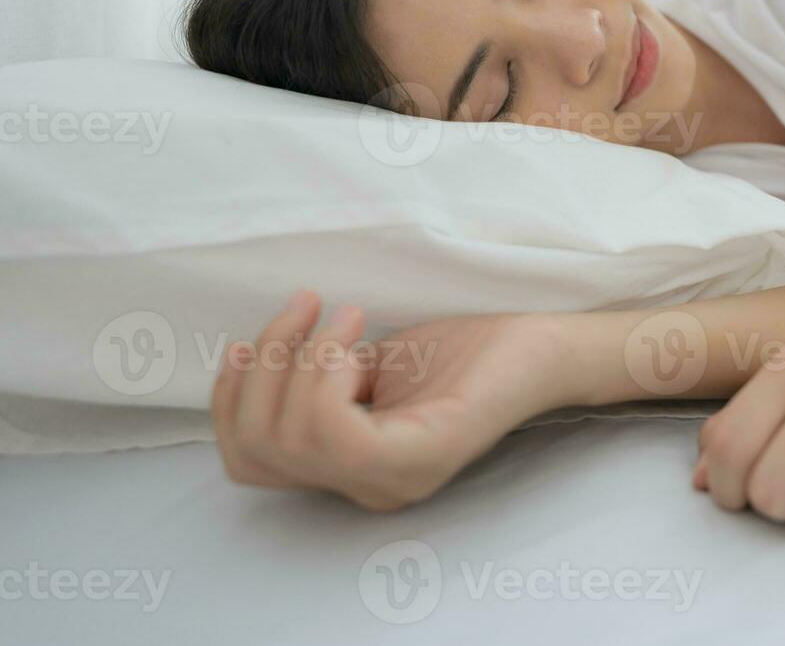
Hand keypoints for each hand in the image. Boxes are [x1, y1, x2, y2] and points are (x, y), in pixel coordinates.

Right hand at [211, 290, 573, 509]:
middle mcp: (370, 487)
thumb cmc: (466, 350)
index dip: (229, 400)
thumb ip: (317, 377)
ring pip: (289, 441)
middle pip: (258, 451)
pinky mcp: (421, 456)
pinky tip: (356, 339)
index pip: (249, 462)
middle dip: (262, 369)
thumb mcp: (370, 362)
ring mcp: (395, 478)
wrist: (542, 344)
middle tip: (306, 310)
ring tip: (342, 318)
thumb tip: (259, 359)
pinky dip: (326, 373)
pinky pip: (334, 433)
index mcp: (354, 468)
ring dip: (297, 361)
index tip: (250, 340)